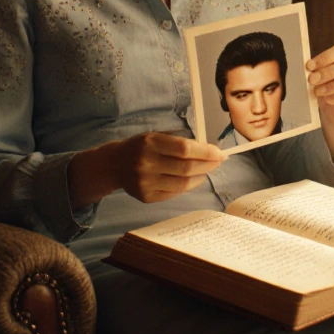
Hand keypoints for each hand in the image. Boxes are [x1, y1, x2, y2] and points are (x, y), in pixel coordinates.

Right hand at [69, 132, 224, 206]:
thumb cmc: (140, 146)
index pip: (185, 149)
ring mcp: (145, 182)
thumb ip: (179, 141)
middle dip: (207, 165)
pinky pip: (174, 193)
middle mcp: (146, 163)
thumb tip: (208, 149)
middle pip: (186, 168)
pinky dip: (188, 186)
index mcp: (150, 143)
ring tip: (207, 170)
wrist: (113, 164)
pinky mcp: (146, 197)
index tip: (219, 153)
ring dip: (200, 177)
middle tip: (218, 161)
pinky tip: (193, 179)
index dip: (205, 152)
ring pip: (183, 183)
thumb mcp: (155, 136)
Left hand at [307, 41, 333, 162]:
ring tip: (319, 91)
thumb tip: (309, 67)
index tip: (310, 66)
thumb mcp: (322, 76)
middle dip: (329, 72)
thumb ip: (318, 69)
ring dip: (333, 86)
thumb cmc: (329, 89)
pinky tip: (329, 99)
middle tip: (312, 80)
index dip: (326, 57)